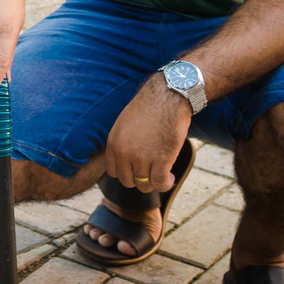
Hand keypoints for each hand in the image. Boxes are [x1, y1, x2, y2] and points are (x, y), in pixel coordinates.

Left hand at [104, 77, 191, 191]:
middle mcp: (124, 153)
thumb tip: (126, 162)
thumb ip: (121, 143)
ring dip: (154, 182)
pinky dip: (165, 184)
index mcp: (113, 143)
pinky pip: (160, 183)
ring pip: (144, 185)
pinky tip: (170, 177)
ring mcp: (142, 158)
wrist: (166, 98)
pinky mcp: (161, 160)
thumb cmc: (148, 109)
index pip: (112, 172)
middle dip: (139, 179)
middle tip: (151, 172)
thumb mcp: (124, 125)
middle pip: (127, 181)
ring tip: (162, 174)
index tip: (136, 170)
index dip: (126, 173)